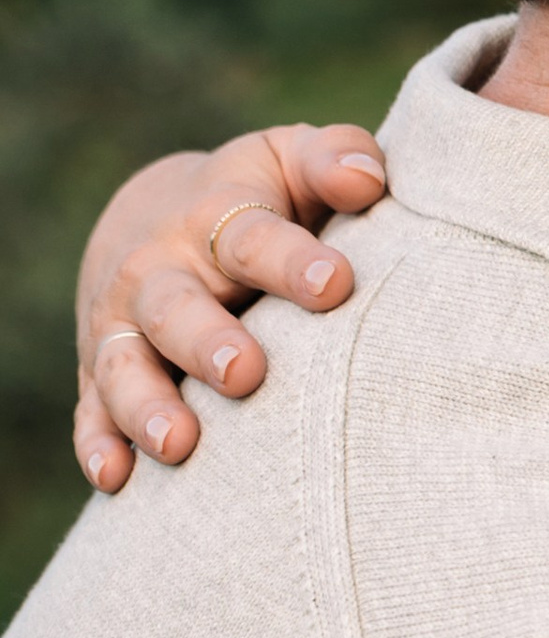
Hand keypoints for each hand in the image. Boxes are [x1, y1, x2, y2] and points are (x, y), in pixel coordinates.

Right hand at [75, 124, 389, 489]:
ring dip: (147, 405)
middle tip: (246, 373)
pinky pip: (92, 413)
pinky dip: (99, 445)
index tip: (335, 283)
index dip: (292, 260)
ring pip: (125, 367)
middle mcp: (160, 272)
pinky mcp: (101, 375)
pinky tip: (116, 478)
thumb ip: (335, 158)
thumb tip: (366, 178)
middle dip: (207, 341)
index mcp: (216, 216)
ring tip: (179, 444)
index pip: (252, 237)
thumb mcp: (291, 160)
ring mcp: (125, 327)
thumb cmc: (259, 198)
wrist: (155, 218)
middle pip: (176, 308)